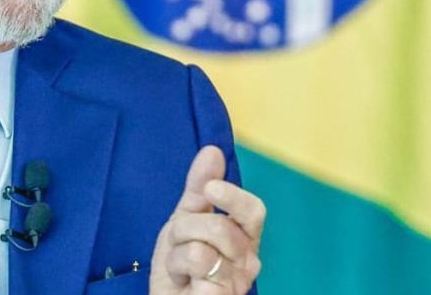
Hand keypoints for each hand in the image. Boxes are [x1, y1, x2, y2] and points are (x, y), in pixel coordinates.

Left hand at [148, 146, 264, 293]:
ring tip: (180, 266)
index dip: (232, 196)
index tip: (210, 188)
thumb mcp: (185, 219)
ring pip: (201, 244)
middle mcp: (249, 260)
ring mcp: (237, 281)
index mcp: (244, 237)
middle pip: (219, 225)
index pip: (253, 211)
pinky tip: (182, 280)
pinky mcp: (223, 294)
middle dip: (186, 228)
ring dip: (176, 252)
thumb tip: (213, 150)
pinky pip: (196, 261)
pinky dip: (177, 267)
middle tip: (180, 243)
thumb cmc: (180, 266)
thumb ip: (199, 187)